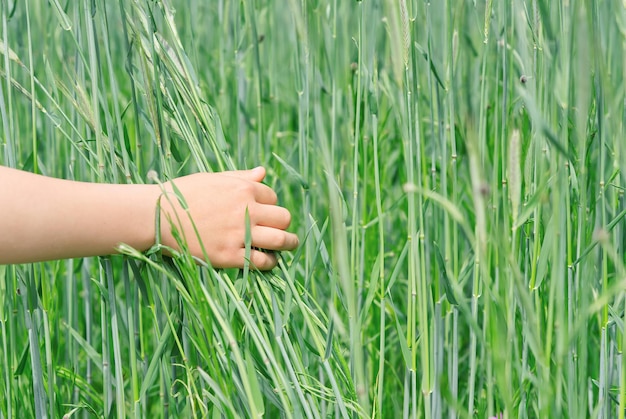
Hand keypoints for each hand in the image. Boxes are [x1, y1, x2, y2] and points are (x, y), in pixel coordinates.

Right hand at [158, 167, 297, 269]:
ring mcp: (239, 234)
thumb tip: (263, 171)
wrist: (155, 217)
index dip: (270, 205)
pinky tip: (269, 261)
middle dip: (284, 224)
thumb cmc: (181, 195)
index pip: (272, 197)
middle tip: (283, 230)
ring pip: (280, 240)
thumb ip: (240, 177)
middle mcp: (246, 210)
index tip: (263, 212)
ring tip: (289, 245)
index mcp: (242, 189)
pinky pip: (261, 261)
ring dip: (289, 243)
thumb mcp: (212, 179)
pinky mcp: (229, 256)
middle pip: (283, 217)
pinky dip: (270, 262)